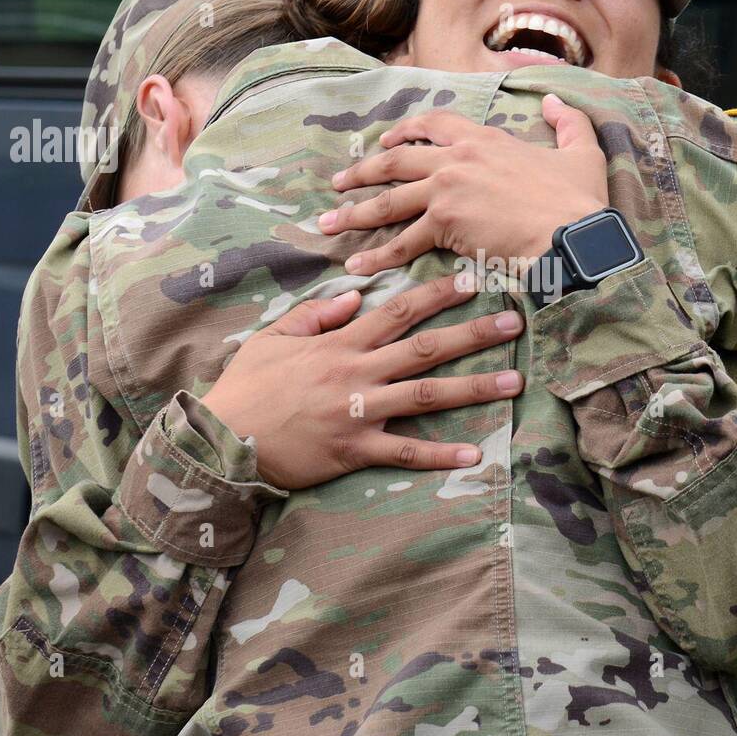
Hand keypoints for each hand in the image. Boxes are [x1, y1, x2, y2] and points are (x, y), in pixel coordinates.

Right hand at [201, 274, 523, 489]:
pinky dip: (439, 455)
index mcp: (340, 343)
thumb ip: (315, 314)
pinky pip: (405, 453)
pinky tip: (475, 455)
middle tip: (515, 323)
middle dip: (474, 334)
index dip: (436, 294)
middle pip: (426, 348)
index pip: (398, 311)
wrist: (221, 440)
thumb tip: (356, 295)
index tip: (471, 280)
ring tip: (514, 381)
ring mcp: (359, 413)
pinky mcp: (355, 451)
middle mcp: (357, 373)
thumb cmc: (246, 387)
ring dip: (474, 388)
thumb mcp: (273, 337)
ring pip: (426, 396)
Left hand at [318, 94, 608, 277]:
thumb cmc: (579, 200)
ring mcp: (446, 189)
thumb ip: (569, 121)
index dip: (405, 133)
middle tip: (340, 184)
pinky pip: (403, 241)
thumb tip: (557, 100)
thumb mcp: (582, 152)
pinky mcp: (444, 223)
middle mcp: (457, 158)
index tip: (384, 142)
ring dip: (356, 212)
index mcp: (485, 139)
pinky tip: (358, 265)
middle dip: (363, 172)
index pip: (433, 125)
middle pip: (396, 162)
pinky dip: (378, 255)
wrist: (572, 233)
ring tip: (330, 223)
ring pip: (389, 200)